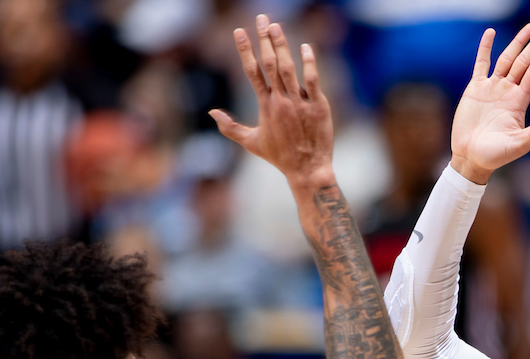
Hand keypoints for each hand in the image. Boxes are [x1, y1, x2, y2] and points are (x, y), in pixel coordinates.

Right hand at [209, 15, 333, 190]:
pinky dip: (309, 63)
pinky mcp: (318, 106)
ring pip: (289, 68)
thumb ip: (230, 127)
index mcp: (265, 106)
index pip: (252, 72)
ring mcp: (300, 102)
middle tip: (261, 18)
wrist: (307, 169)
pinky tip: (305, 47)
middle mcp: (281, 101)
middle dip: (264, 39)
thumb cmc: (279, 157)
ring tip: (276, 26)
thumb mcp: (252, 143)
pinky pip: (313, 80)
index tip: (239, 31)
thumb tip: (211, 113)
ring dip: (282, 46)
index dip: (245, 50)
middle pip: (270, 64)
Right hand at [450, 23, 529, 184]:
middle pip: (524, 62)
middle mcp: (508, 91)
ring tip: (529, 28)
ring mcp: (492, 88)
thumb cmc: (495, 155)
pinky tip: (491, 33)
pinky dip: (485, 48)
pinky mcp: (475, 89)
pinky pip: (481, 64)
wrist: (471, 158)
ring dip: (517, 43)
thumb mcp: (518, 145)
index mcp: (519, 102)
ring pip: (507, 59)